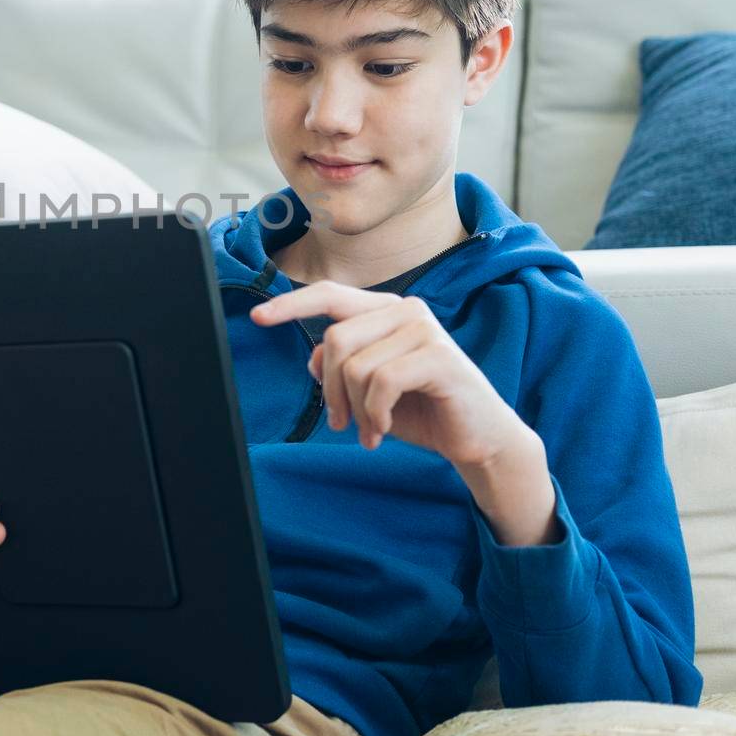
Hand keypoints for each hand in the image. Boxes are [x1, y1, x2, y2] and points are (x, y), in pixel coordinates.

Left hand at [251, 283, 559, 544]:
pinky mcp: (438, 356)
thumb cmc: (423, 410)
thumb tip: (314, 362)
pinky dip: (376, 414)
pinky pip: (381, 382)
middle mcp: (405, 310)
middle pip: (335, 340)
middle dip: (331, 390)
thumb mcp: (371, 391)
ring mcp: (423, 329)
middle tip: (341, 423)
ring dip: (356, 409)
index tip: (257, 317)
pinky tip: (385, 430)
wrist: (478, 438)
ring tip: (371, 430)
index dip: (291, 305)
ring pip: (355, 365)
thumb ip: (342, 369)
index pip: (329, 296)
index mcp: (385, 312)